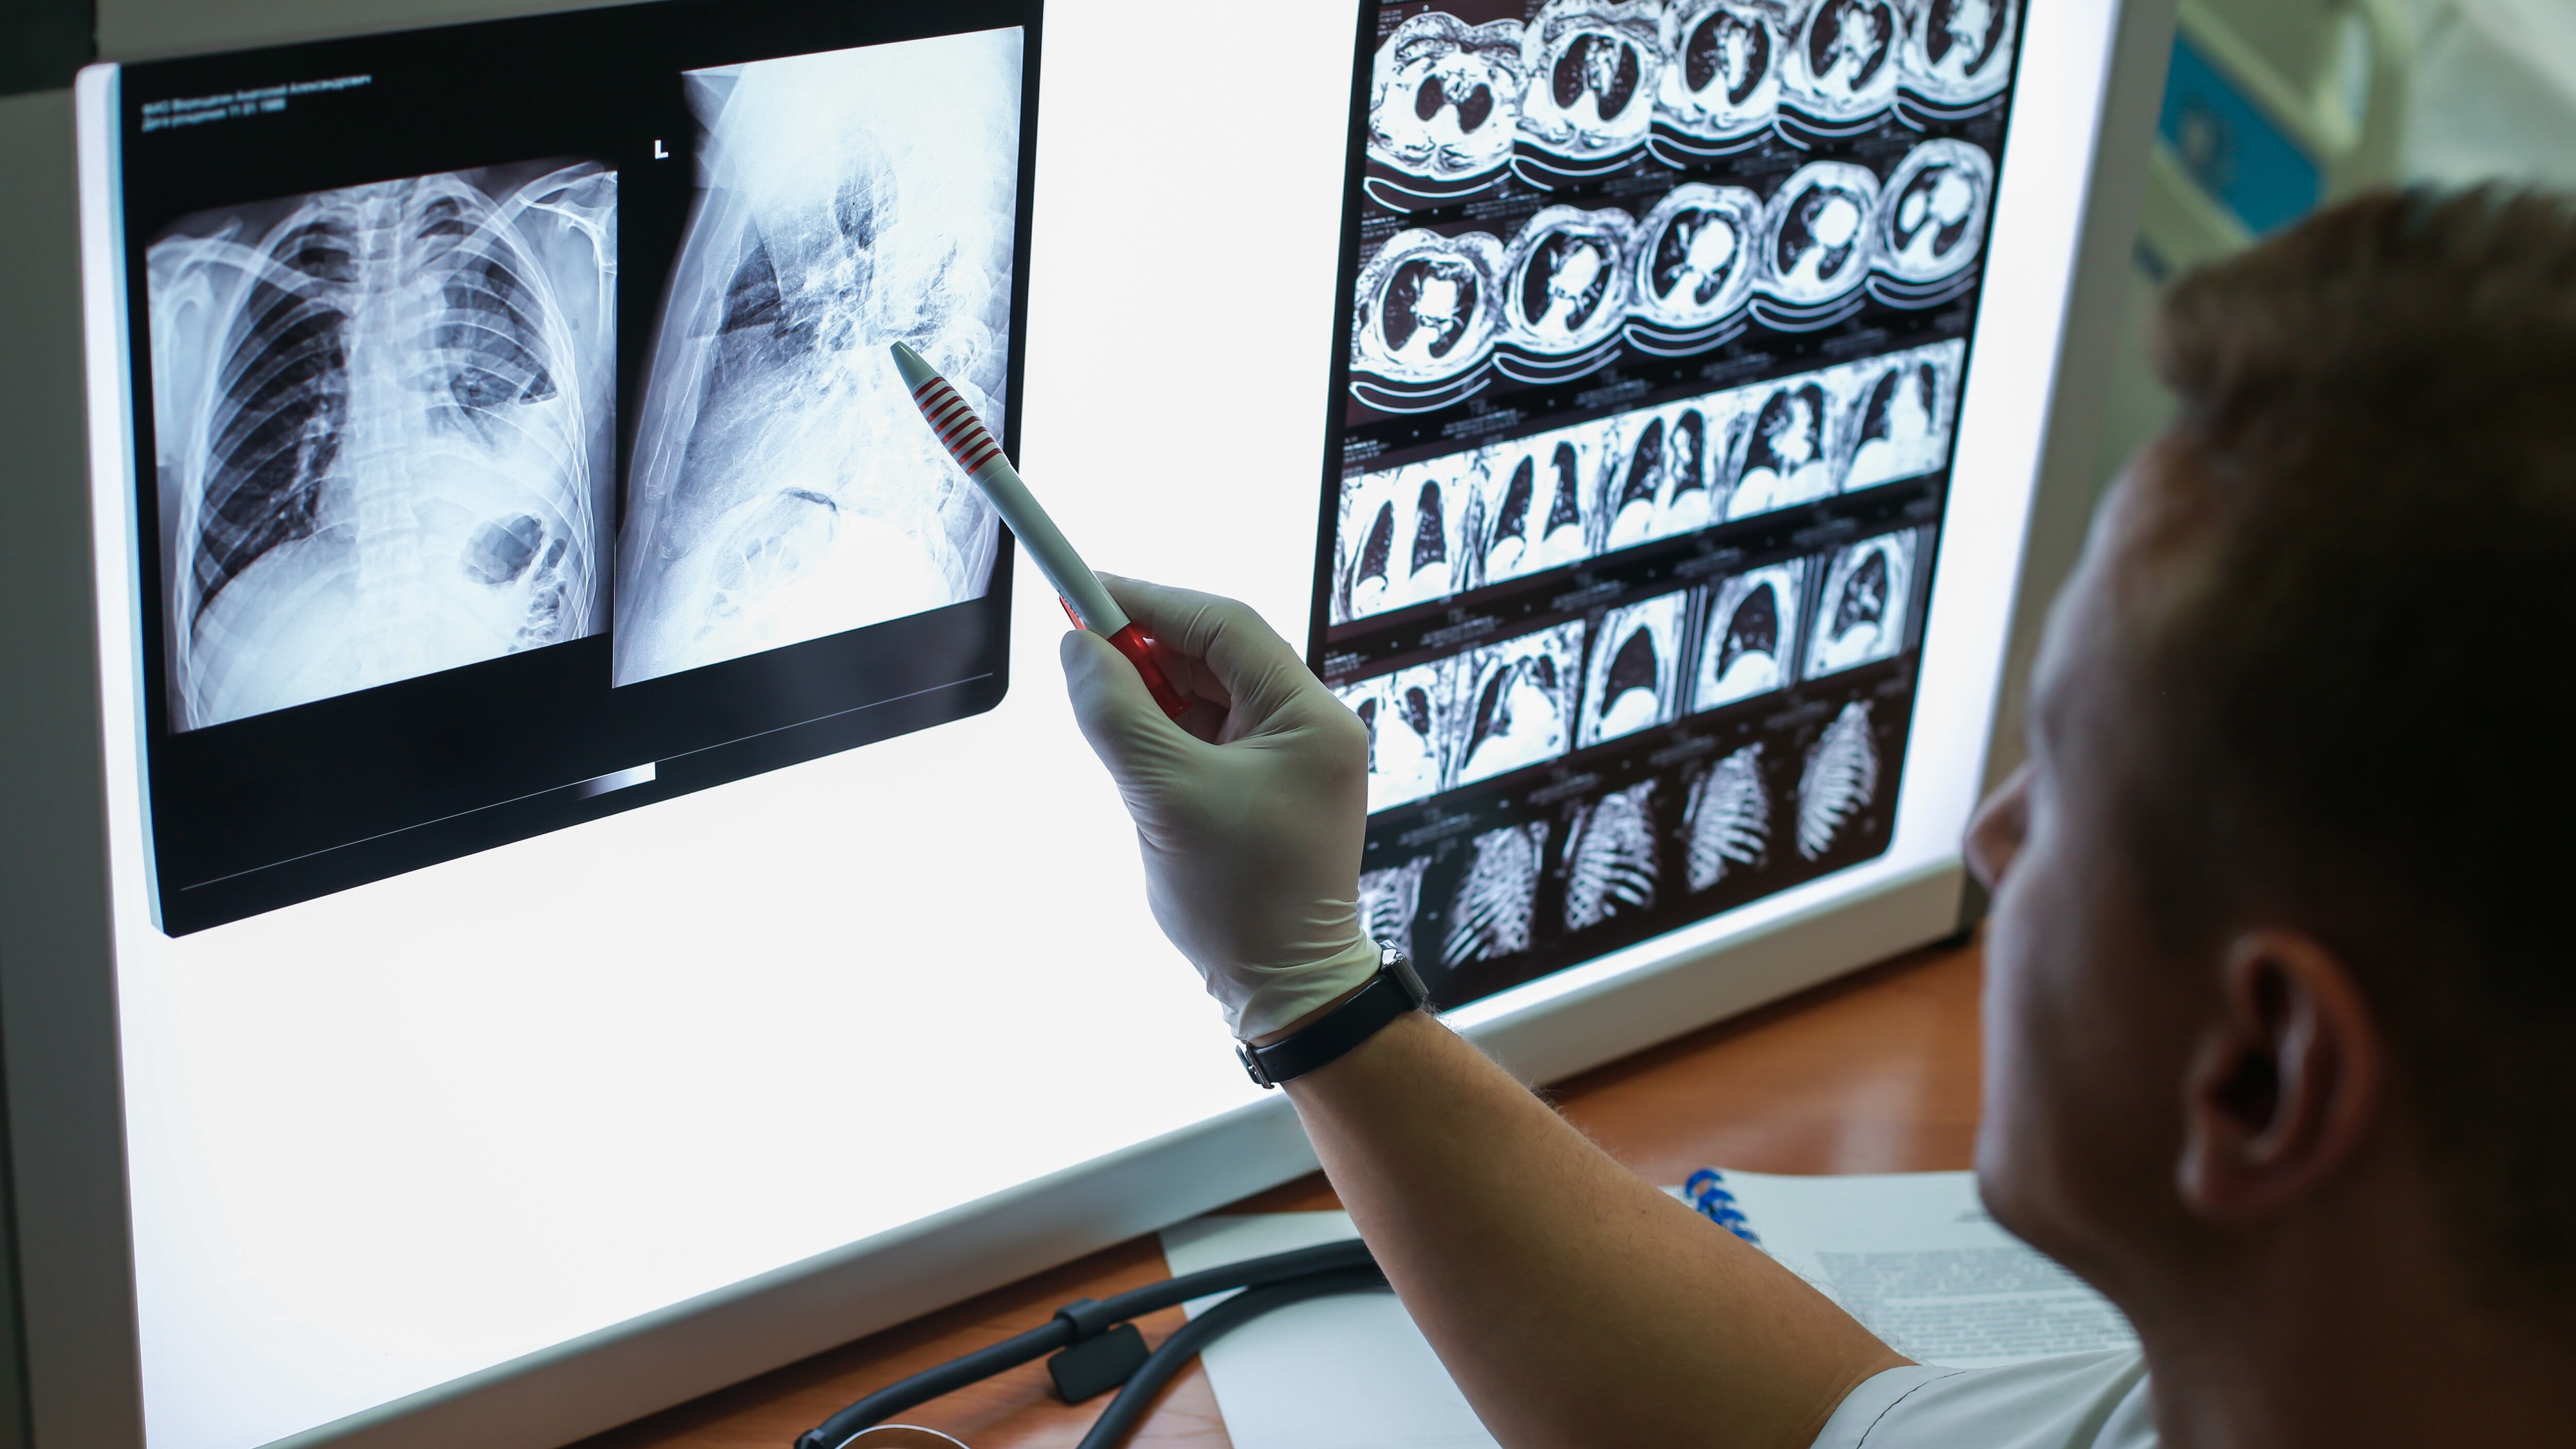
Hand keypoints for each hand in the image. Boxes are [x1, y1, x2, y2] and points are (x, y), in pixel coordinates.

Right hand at [1059, 576, 1381, 1038]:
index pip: (1223, 625)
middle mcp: (1311, 727)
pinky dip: (1165, 736)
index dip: (1149, 601)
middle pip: (1216, 654)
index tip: (1083, 589)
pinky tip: (1135, 761)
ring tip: (1109, 728)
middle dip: (1145, 652)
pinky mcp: (1267, 787)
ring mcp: (1291, 758)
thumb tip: (1078, 649)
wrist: (1285, 988)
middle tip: (1079, 652)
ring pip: (1207, 695)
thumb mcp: (1164, 797)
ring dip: (1151, 700)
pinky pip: (1208, 736)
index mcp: (1310, 717)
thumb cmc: (1240, 901)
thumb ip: (1117, 714)